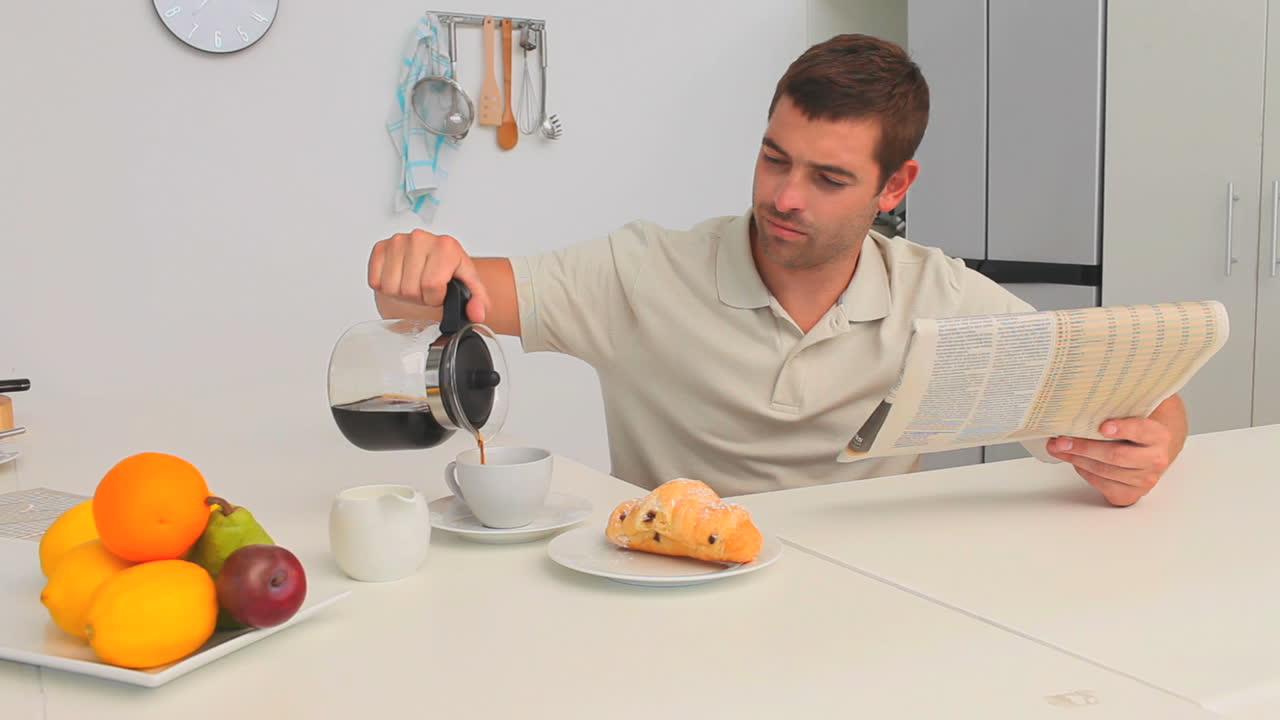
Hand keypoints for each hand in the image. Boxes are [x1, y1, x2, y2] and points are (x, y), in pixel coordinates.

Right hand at [368, 229, 488, 322]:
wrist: (434, 258)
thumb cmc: (450, 271)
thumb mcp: (469, 286)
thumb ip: (478, 302)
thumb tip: (476, 313)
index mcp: (446, 246)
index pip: (431, 285)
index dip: (435, 298)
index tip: (439, 292)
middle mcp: (420, 238)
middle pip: (410, 289)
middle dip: (419, 297)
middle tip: (425, 289)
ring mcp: (398, 241)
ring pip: (391, 287)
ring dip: (402, 293)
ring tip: (413, 284)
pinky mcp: (381, 247)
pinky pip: (375, 281)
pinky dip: (385, 287)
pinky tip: (399, 278)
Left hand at [1046, 417, 1174, 506]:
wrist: (1148, 452)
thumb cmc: (1133, 431)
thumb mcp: (1132, 414)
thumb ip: (1118, 406)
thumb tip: (1087, 392)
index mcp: (1159, 435)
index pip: (1142, 431)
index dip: (1122, 429)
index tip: (1103, 426)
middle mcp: (1155, 460)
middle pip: (1116, 455)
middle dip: (1084, 447)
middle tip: (1061, 440)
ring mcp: (1144, 480)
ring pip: (1104, 471)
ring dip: (1077, 459)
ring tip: (1058, 448)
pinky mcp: (1130, 494)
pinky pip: (1101, 484)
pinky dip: (1083, 471)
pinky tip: (1074, 460)